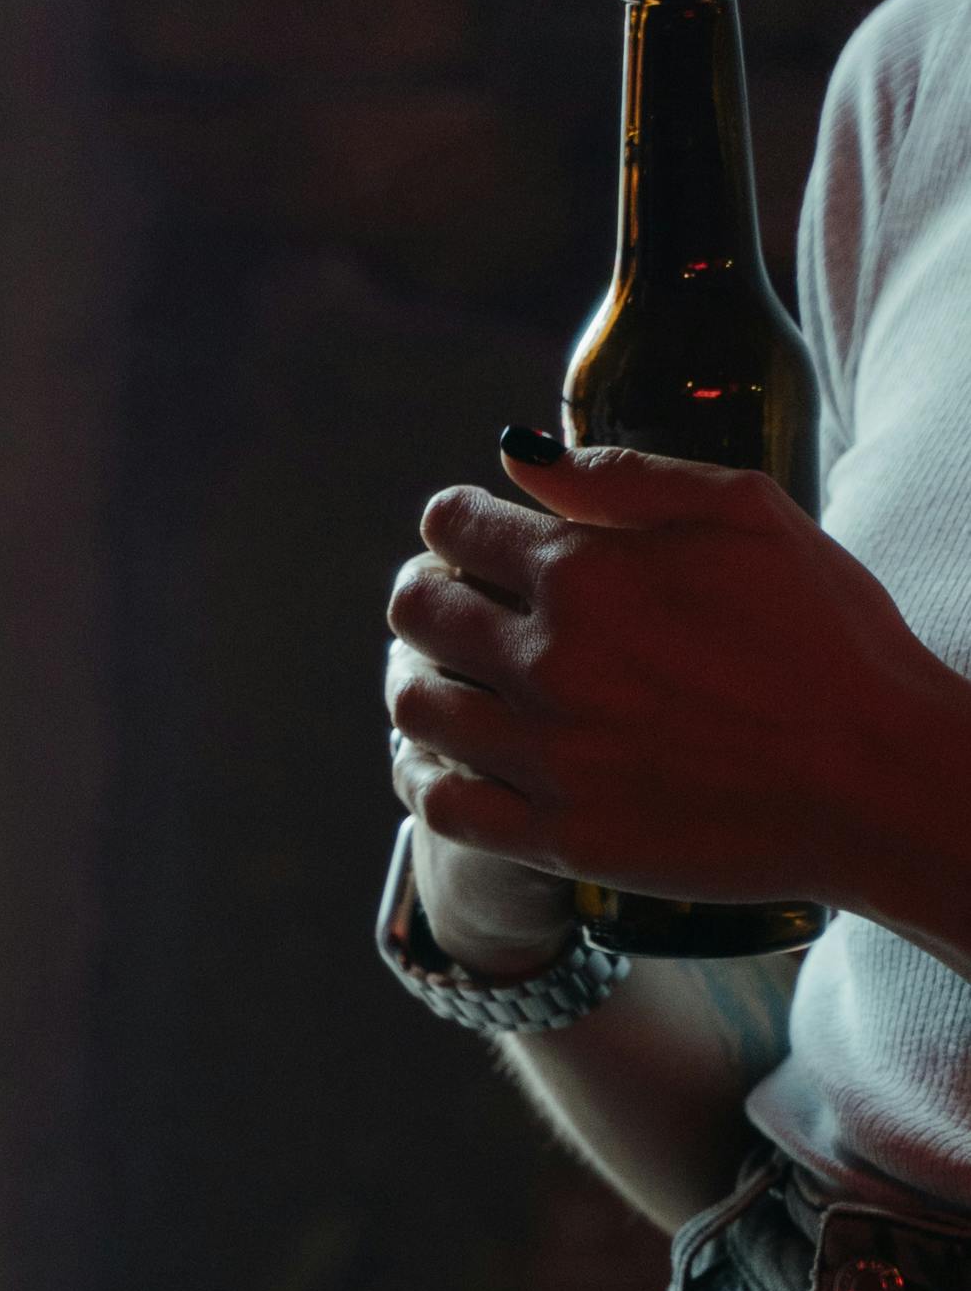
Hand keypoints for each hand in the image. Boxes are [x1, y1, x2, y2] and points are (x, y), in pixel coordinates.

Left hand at [385, 431, 961, 919]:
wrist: (876, 780)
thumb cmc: (829, 637)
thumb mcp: (750, 513)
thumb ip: (625, 476)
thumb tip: (517, 453)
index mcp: (586, 571)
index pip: (452, 525)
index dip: (456, 523)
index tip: (476, 537)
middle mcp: (550, 661)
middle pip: (416, 610)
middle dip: (427, 593)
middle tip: (455, 605)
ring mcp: (549, 754)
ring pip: (414, 706)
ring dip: (421, 680)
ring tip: (455, 681)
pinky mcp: (559, 837)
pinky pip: (440, 804)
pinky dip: (426, 775)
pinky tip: (450, 761)